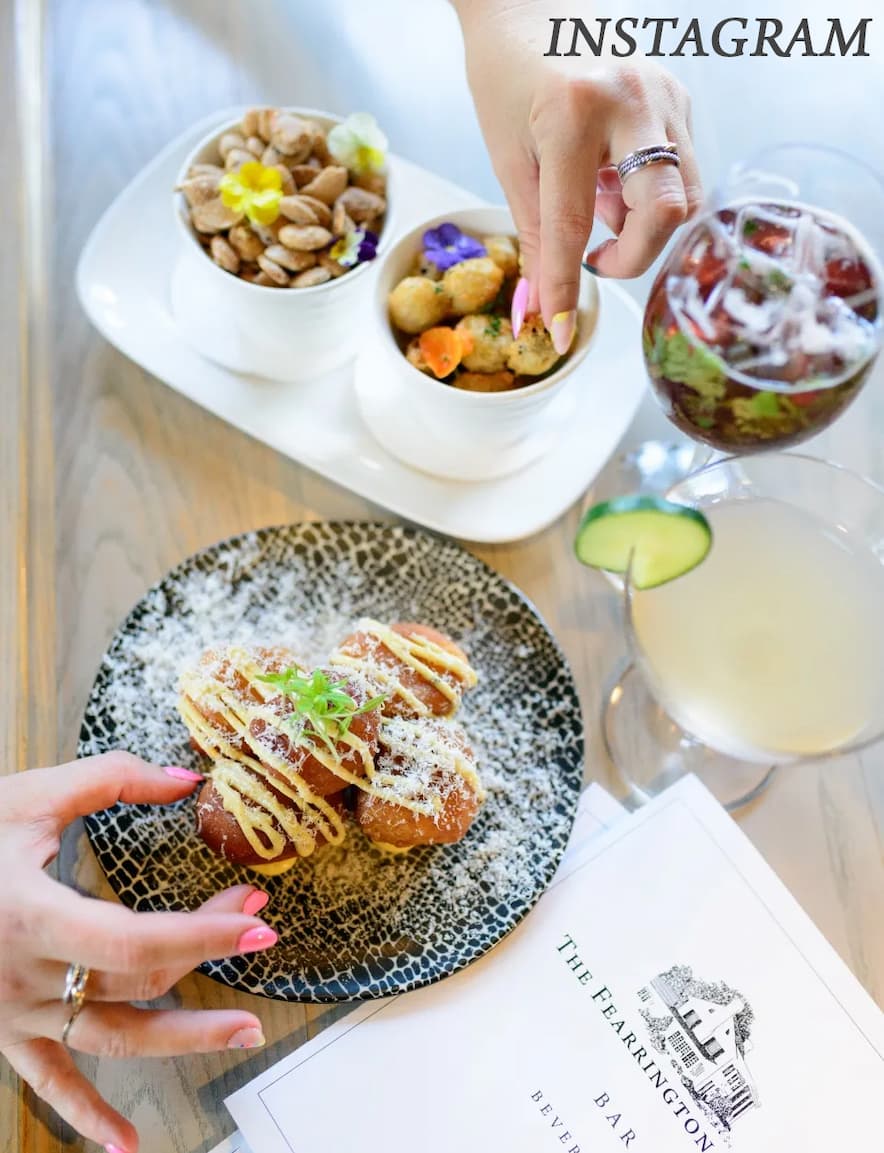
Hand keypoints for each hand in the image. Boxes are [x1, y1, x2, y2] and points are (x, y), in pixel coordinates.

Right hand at [0, 752, 277, 1152]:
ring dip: (183, 1040)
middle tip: (257, 922)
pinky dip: (86, 1116)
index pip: (135, 940)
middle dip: (205, 949)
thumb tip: (188, 781)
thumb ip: (111, 781)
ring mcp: (14, 1013)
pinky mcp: (4, 1031)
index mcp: (32, 915)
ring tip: (244, 1033)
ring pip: (111, 1038)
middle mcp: (25, 976)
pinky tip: (125, 1145)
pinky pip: (48, 1082)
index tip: (257, 922)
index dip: (202, 933)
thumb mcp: (30, 797)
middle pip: (137, 978)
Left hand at [454, 1, 701, 348]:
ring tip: (600, 209)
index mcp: (573, 113)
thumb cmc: (506, 75)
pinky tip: (613, 178)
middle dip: (632, 256)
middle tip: (597, 261)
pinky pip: (681, 167)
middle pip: (664, 211)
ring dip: (643, 226)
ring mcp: (665, 93)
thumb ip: (533, 231)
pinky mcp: (679, 94)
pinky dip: (648, 192)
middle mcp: (631, 99)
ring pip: (684, 194)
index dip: (566, 288)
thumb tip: (542, 303)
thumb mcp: (509, 156)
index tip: (559, 333)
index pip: (574, 226)